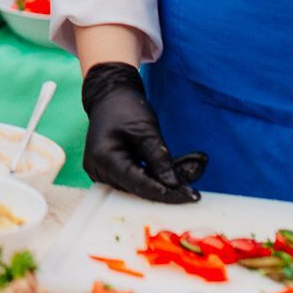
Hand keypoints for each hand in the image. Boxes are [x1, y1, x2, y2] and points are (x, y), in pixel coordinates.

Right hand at [81, 61, 206, 203]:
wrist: (109, 96)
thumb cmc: (126, 107)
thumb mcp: (147, 130)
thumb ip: (160, 159)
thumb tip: (175, 186)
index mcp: (105, 158)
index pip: (138, 184)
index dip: (165, 193)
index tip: (189, 196)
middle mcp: (99, 170)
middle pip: (138, 189)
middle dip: (168, 188)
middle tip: (194, 190)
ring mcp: (101, 172)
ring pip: (138, 187)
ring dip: (162, 182)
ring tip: (187, 170)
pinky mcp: (108, 172)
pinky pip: (133, 180)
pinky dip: (153, 176)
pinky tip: (172, 171)